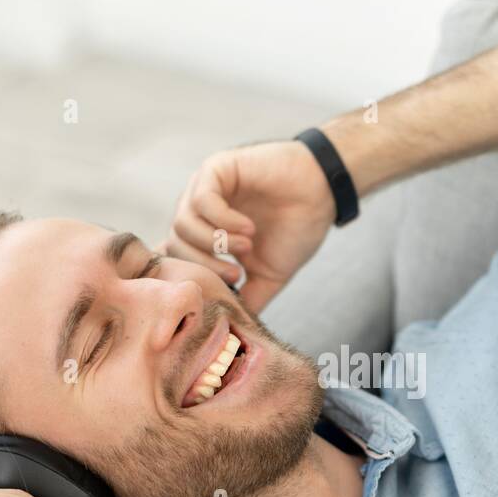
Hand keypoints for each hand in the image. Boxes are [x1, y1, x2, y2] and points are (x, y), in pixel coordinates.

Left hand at [161, 140, 335, 312]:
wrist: (323, 192)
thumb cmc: (296, 230)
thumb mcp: (268, 274)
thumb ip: (247, 297)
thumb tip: (231, 328)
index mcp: (205, 236)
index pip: (174, 258)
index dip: (188, 277)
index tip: (219, 289)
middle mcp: (199, 212)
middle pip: (175, 245)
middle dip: (204, 266)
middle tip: (235, 274)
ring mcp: (205, 189)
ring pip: (183, 224)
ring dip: (215, 243)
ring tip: (247, 248)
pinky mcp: (216, 169)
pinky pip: (202, 200)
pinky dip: (223, 221)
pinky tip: (248, 228)